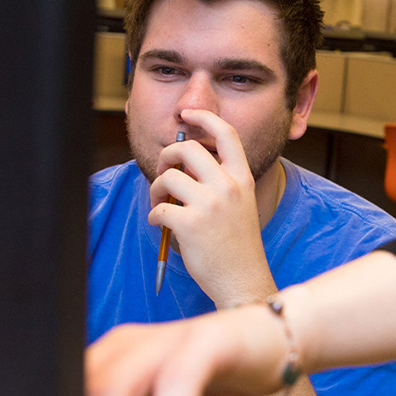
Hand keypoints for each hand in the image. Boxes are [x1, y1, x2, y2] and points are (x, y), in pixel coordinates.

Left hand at [149, 109, 274, 306]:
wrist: (243, 280)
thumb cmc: (237, 245)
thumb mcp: (240, 204)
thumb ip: (219, 182)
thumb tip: (184, 164)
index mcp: (241, 178)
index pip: (226, 134)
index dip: (205, 117)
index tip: (188, 114)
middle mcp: (227, 186)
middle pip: (188, 149)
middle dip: (168, 155)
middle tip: (165, 171)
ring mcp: (209, 205)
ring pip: (168, 177)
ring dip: (156, 188)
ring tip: (159, 203)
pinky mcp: (190, 224)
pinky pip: (158, 207)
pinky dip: (152, 215)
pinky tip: (158, 224)